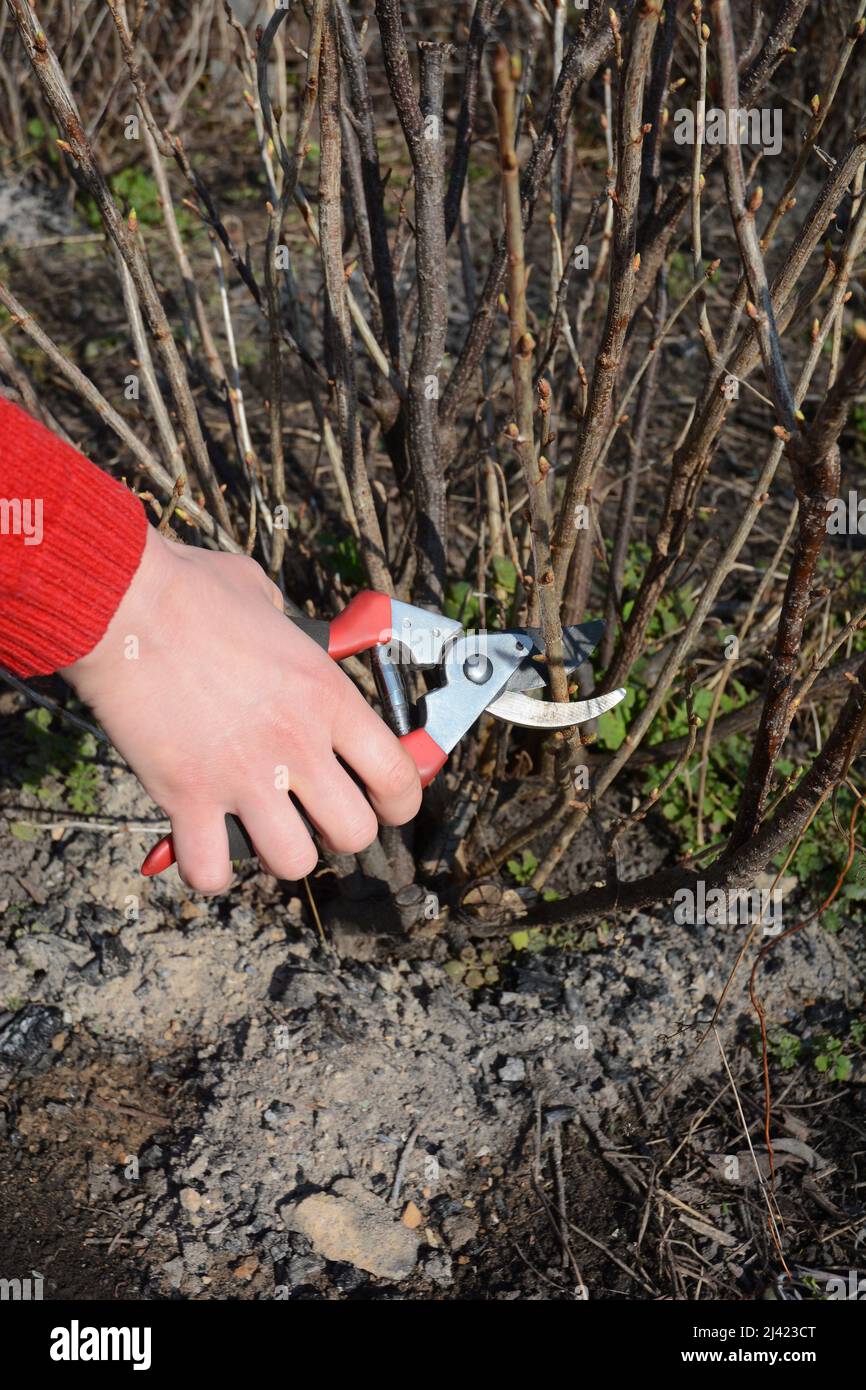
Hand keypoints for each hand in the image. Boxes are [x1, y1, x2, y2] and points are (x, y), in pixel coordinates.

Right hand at [62, 527, 420, 891]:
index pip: (397, 775)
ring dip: (279, 853)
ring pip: (293, 862)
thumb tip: (288, 632)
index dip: (400, 801)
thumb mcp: (267, 598)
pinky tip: (203, 846)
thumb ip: (292, 631)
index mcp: (326, 696)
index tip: (387, 803)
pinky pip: (212, 870)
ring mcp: (242, 777)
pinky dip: (209, 869)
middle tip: (315, 814)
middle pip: (354, 832)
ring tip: (260, 828)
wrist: (124, 604)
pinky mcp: (187, 797)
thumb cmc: (191, 590)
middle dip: (339, 832)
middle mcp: (295, 744)